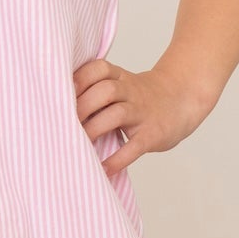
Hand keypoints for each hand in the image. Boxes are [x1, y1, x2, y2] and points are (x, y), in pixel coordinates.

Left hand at [72, 58, 211, 175]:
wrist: (182, 100)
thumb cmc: (141, 97)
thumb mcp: (122, 84)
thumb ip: (95, 90)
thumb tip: (55, 107)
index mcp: (120, 78)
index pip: (98, 69)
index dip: (79, 79)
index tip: (59, 92)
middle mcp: (131, 92)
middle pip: (105, 90)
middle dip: (81, 107)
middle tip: (62, 124)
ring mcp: (142, 112)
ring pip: (117, 114)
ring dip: (93, 129)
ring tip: (76, 145)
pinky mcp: (152, 134)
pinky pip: (134, 147)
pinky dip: (117, 159)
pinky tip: (103, 169)